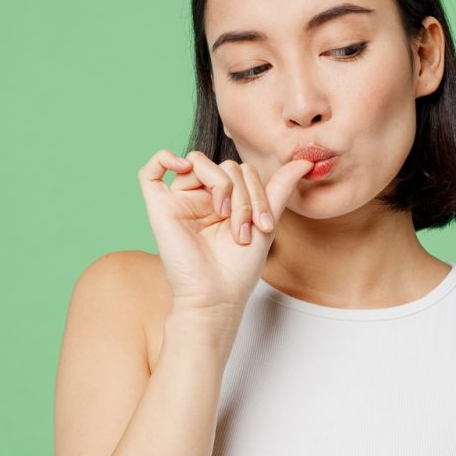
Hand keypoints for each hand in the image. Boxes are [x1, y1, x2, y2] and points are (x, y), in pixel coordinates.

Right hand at [137, 149, 314, 314]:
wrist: (218, 296)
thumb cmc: (239, 268)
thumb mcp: (266, 222)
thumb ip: (279, 189)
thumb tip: (304, 162)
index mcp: (225, 200)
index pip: (242, 171)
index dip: (257, 191)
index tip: (264, 225)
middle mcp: (201, 197)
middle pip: (225, 166)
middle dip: (243, 194)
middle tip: (245, 228)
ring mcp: (179, 201)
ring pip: (199, 162)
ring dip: (221, 186)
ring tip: (224, 218)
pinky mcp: (158, 208)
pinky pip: (151, 170)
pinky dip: (165, 158)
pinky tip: (182, 168)